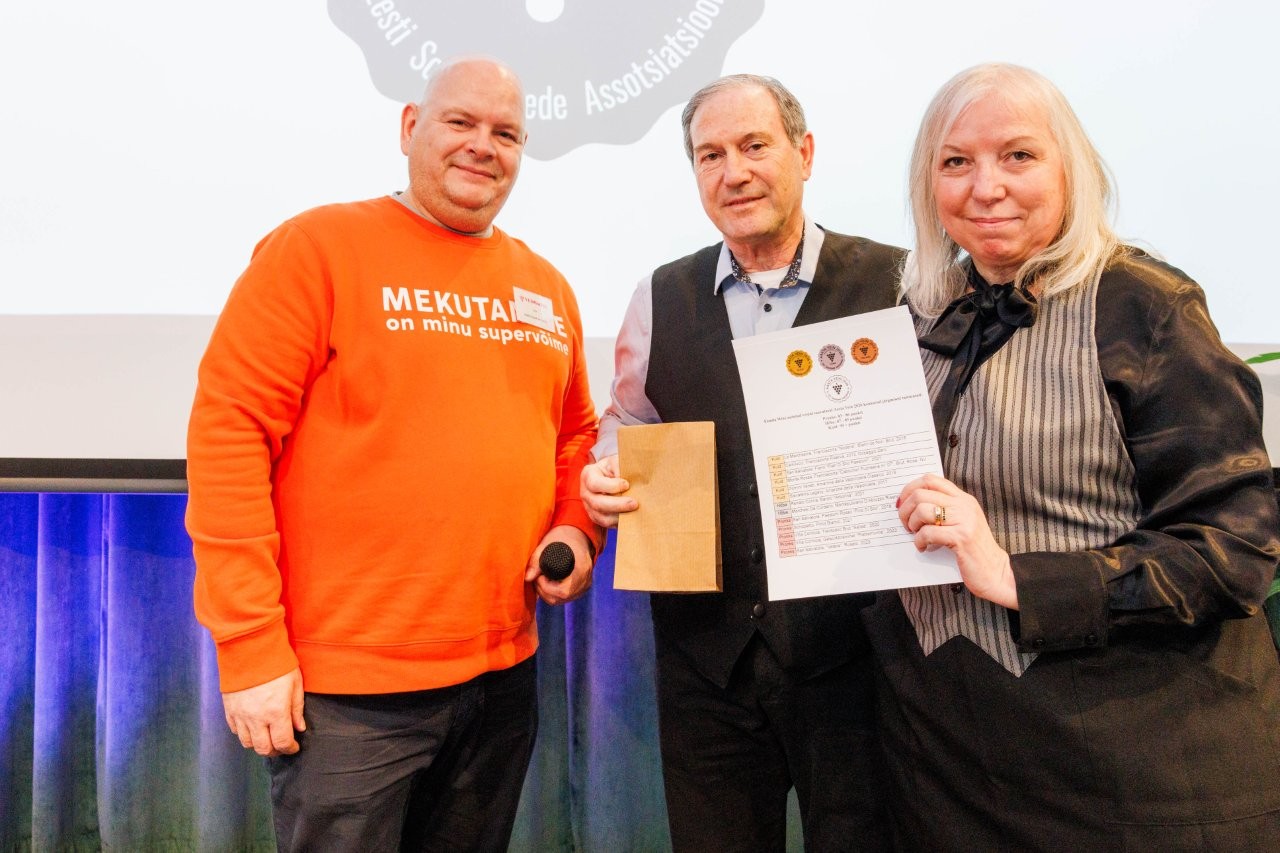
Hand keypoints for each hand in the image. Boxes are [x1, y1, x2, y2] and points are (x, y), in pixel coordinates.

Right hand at [222, 668, 305, 756]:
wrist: (250, 648)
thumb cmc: (276, 664)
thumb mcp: (295, 684)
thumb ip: (296, 709)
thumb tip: (299, 728)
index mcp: (276, 712)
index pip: (282, 742)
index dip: (290, 748)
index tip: (294, 746)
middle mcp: (256, 718)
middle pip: (263, 748)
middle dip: (274, 751)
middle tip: (281, 746)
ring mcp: (240, 715)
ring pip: (247, 743)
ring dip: (258, 744)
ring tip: (267, 738)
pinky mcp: (229, 709)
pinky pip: (235, 730)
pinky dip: (244, 733)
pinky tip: (252, 728)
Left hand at [526, 524, 595, 604]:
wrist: (578, 535)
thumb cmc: (562, 537)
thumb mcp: (547, 544)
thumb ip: (536, 561)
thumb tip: (527, 578)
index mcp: (581, 569)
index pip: (563, 591)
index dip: (546, 587)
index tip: (539, 575)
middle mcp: (585, 581)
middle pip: (560, 598)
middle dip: (543, 590)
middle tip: (538, 576)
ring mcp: (584, 586)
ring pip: (561, 600)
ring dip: (547, 592)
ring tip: (542, 577)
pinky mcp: (581, 589)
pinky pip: (564, 598)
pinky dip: (553, 593)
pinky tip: (549, 581)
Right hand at [580, 454, 636, 528]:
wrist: (612, 476)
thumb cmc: (616, 467)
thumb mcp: (616, 461)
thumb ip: (620, 466)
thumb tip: (627, 481)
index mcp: (588, 475)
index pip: (595, 484)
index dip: (611, 486)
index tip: (627, 485)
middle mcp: (585, 492)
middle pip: (598, 503)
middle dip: (618, 505)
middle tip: (635, 503)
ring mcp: (589, 507)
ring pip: (602, 517)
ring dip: (620, 516)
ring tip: (635, 511)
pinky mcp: (596, 517)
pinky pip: (607, 524)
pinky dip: (619, 522)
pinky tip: (630, 517)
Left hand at [897, 473, 1018, 609]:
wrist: (995, 571)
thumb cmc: (973, 549)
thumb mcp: (961, 522)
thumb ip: (943, 510)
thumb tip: (911, 504)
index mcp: (963, 499)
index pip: (930, 480)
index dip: (910, 489)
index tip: (902, 504)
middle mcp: (964, 505)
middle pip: (921, 494)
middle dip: (906, 510)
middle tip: (906, 524)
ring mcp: (964, 520)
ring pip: (923, 510)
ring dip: (912, 524)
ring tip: (916, 535)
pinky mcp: (962, 537)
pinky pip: (928, 532)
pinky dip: (919, 541)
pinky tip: (923, 548)